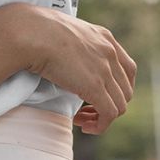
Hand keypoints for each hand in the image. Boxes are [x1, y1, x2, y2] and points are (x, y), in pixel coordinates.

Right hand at [16, 5, 135, 134]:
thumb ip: (74, 49)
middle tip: (85, 113)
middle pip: (125, 91)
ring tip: (83, 122)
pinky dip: (99, 126)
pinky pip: (108, 115)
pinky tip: (83, 126)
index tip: (94, 98)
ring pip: (119, 106)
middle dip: (108, 107)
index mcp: (104, 38)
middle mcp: (110, 52)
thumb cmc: (37, 34)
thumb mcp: (65, 36)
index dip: (114, 91)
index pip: (126, 70)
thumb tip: (64, 62)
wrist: (33, 34)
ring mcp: (105, 69)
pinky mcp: (95, 86)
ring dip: (102, 119)